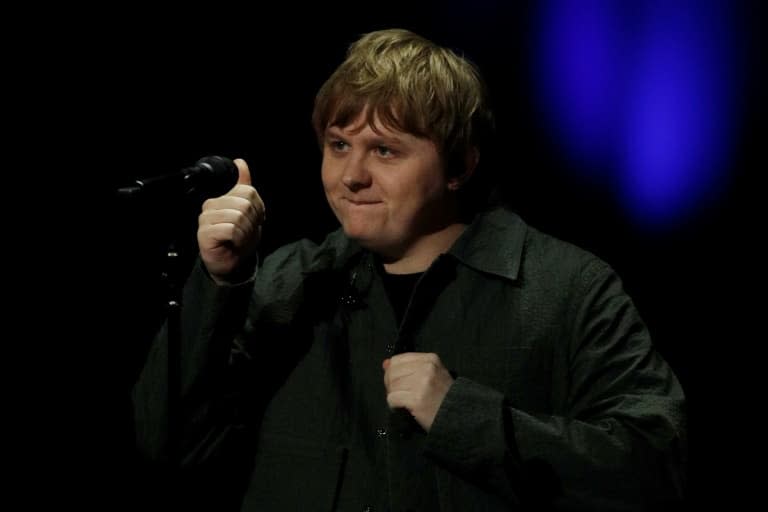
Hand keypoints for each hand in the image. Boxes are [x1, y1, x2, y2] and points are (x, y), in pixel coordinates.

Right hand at [197, 158, 264, 280]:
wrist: (229, 263)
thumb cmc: (238, 238)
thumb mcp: (247, 210)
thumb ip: (243, 187)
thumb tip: (240, 162)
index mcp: (220, 197)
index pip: (248, 191)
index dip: (258, 208)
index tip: (253, 220)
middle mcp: (210, 205)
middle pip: (244, 203)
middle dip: (252, 221)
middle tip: (246, 232)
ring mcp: (205, 219)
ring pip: (238, 216)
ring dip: (246, 231)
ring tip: (240, 238)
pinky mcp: (205, 233)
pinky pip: (231, 229)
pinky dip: (238, 238)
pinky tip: (233, 242)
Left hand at [382, 352, 454, 431]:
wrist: (459, 415)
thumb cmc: (443, 395)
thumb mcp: (431, 374)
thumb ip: (408, 367)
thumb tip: (385, 363)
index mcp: (430, 359)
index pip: (398, 359)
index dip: (393, 371)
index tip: (399, 381)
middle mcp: (426, 368)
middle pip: (393, 372)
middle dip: (392, 385)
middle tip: (401, 394)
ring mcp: (422, 383)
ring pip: (392, 386)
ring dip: (395, 395)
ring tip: (406, 401)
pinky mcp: (416, 399)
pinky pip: (393, 398)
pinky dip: (395, 405)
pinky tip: (405, 407)